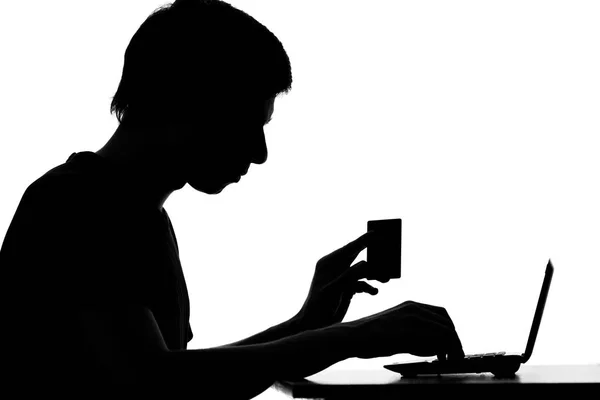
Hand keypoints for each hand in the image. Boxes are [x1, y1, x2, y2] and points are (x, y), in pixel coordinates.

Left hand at [296, 231, 379, 330]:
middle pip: (358, 256)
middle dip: (372, 256)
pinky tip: (374, 292)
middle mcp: (336, 268)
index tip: (376, 233)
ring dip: (374, 275)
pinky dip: (369, 287)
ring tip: (386, 279)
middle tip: (388, 253)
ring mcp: (342, 278)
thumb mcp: (333, 290)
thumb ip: (349, 276)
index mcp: (329, 263)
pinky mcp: (347, 289)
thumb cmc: (318, 306)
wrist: (314, 325)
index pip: (349, 248)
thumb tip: (366, 265)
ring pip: (363, 271)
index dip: (363, 240)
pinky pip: (362, 283)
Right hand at [345, 300, 463, 360]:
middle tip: (455, 354)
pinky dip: (444, 349)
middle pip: (447, 321)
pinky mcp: (411, 330)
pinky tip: (440, 358)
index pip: (440, 314)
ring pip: (446, 329)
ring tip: (451, 359)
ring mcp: (413, 317)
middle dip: (454, 339)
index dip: (449, 330)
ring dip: (453, 346)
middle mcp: (415, 308)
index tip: (451, 345)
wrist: (354, 336)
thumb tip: (432, 346)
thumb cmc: (370, 336)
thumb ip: (415, 333)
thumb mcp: (396, 328)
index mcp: (410, 305)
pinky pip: (437, 337)